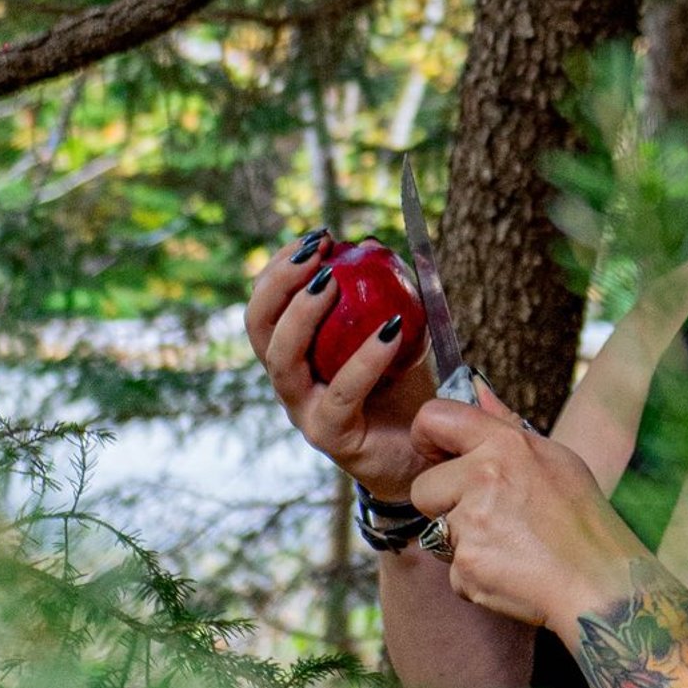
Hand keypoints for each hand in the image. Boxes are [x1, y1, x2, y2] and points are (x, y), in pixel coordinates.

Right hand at [245, 229, 436, 500]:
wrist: (428, 452)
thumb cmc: (407, 389)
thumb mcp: (397, 332)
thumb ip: (382, 292)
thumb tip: (371, 242)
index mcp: (296, 353)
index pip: (268, 303)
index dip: (282, 267)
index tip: (317, 236)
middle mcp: (290, 381)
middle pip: (259, 327)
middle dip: (279, 282)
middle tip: (316, 252)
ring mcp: (305, 411)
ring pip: (283, 362)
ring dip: (302, 315)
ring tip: (332, 282)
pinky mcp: (331, 437)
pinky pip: (342, 393)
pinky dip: (364, 359)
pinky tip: (391, 331)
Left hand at [409, 393, 646, 633]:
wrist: (601, 586)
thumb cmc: (585, 522)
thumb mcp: (556, 460)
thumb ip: (507, 427)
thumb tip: (477, 390)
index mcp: (506, 445)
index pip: (434, 418)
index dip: (425, 437)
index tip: (436, 456)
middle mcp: (484, 477)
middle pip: (423, 488)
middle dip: (445, 506)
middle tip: (492, 519)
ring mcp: (472, 523)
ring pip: (437, 532)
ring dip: (463, 543)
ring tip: (511, 547)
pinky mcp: (466, 565)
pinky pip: (453, 569)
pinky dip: (476, 575)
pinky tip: (512, 571)